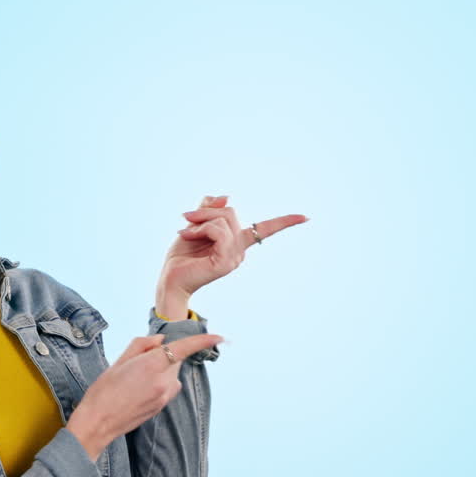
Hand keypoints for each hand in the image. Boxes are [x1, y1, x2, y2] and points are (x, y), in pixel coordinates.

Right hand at [66, 332, 224, 460]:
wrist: (98, 423)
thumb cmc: (103, 390)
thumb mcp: (118, 361)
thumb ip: (142, 345)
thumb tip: (161, 341)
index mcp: (151, 366)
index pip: (184, 348)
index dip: (203, 341)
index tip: (219, 336)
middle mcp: (163, 382)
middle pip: (175, 360)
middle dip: (163, 355)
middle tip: (137, 363)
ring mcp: (165, 396)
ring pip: (171, 374)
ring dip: (160, 370)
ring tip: (134, 380)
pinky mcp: (162, 407)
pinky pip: (167, 387)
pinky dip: (158, 383)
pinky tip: (138, 391)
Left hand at [157, 195, 308, 308]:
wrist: (169, 280)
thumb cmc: (181, 256)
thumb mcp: (194, 225)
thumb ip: (209, 209)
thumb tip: (227, 197)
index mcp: (236, 243)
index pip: (265, 230)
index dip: (285, 221)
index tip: (306, 217)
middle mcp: (239, 251)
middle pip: (231, 212)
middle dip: (206, 210)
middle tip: (187, 218)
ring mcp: (234, 258)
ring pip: (223, 220)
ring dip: (199, 219)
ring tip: (184, 231)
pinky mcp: (225, 262)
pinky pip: (218, 231)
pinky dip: (199, 228)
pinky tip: (185, 235)